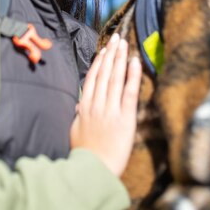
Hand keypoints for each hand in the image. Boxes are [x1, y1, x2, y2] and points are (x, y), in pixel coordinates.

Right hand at [70, 33, 141, 176]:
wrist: (93, 172)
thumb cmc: (84, 155)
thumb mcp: (74, 131)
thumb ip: (78, 115)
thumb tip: (79, 105)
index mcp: (85, 107)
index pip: (93, 78)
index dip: (99, 62)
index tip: (105, 49)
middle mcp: (97, 104)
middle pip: (104, 73)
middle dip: (111, 53)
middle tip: (117, 37)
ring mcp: (110, 110)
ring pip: (115, 78)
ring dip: (120, 58)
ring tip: (124, 43)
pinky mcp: (124, 118)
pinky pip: (129, 92)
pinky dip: (132, 75)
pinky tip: (134, 61)